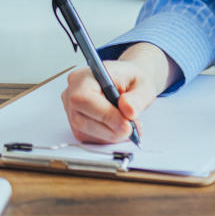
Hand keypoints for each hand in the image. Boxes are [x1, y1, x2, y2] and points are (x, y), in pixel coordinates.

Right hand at [60, 43, 175, 143]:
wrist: (129, 83)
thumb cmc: (132, 80)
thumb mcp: (143, 84)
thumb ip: (137, 97)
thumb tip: (128, 110)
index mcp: (83, 77)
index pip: (84, 99)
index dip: (105, 115)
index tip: (127, 124)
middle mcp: (71, 93)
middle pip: (82, 120)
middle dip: (111, 129)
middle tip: (133, 128)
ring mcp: (71, 110)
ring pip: (85, 132)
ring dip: (111, 135)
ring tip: (131, 126)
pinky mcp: (76, 125)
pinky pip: (89, 138)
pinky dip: (108, 137)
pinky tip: (120, 128)